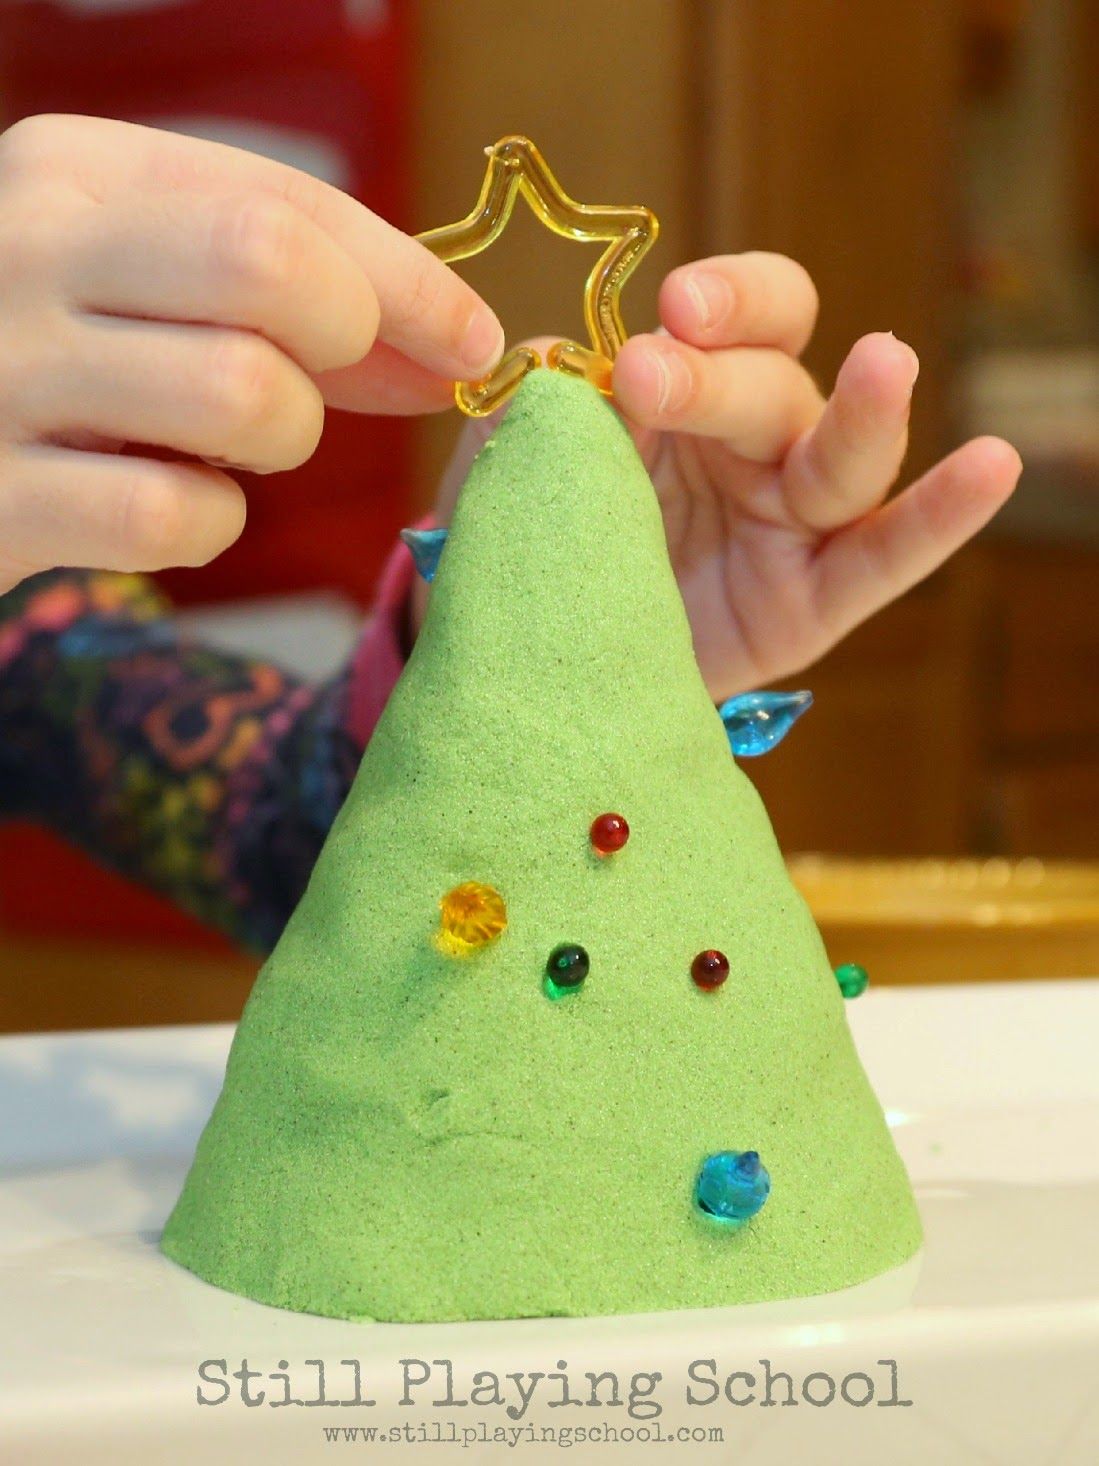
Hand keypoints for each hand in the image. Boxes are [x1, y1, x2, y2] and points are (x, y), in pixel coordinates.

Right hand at [0, 114, 503, 595]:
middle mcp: (30, 249)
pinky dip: (205, 523)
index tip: (473, 342)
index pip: (288, 203)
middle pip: (269, 266)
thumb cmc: (57, 356)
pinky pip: (173, 516)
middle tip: (323, 383)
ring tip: (227, 448)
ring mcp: (4, 371)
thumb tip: (453, 349)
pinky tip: (165, 504)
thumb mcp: (146, 284)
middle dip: (345, 341)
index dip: (408, 280)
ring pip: (241, 393)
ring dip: (279, 440)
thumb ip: (288, 298)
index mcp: (74, 170)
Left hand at [432, 253, 1020, 700]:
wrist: (544, 656)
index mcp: (700, 390)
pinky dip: (938, 517)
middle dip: (719, 377)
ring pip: (844, 459)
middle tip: (650, 375)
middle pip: (777, 387)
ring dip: (863, 411)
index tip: (672, 308)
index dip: (728, 299)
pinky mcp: (816, 600)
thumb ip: (544, 404)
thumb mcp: (529, 463)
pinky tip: (992, 466)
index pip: (746, 317)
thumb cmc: (546, 539)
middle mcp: (763, 444)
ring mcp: (798, 522)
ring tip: (885, 360)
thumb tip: (562, 363)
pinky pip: (886, 557)